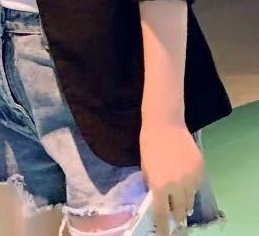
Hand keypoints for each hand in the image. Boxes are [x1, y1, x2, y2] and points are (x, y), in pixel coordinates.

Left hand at [140, 120, 203, 235]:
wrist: (165, 123)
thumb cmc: (149, 142)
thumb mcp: (145, 166)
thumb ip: (152, 184)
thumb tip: (156, 198)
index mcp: (159, 184)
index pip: (161, 213)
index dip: (163, 226)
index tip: (164, 234)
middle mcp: (177, 185)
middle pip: (179, 210)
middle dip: (176, 214)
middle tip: (174, 215)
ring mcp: (191, 177)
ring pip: (190, 199)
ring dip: (184, 200)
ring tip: (179, 196)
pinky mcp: (200, 169)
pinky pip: (197, 185)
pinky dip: (191, 186)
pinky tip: (185, 179)